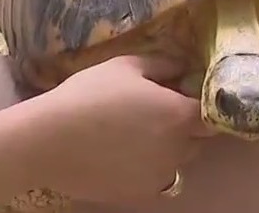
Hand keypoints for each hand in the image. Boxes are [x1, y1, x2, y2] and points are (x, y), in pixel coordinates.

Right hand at [31, 55, 216, 203]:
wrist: (46, 140)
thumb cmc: (88, 95)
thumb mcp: (127, 66)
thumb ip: (164, 65)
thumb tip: (184, 68)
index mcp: (179, 115)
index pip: (212, 113)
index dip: (202, 105)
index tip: (186, 98)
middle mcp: (178, 149)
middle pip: (197, 139)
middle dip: (184, 127)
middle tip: (155, 114)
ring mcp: (160, 175)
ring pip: (178, 161)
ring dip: (168, 149)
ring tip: (135, 135)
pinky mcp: (140, 194)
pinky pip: (157, 178)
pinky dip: (149, 168)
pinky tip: (123, 155)